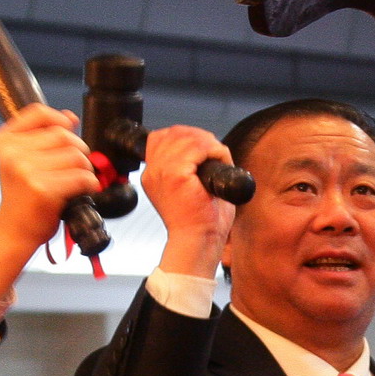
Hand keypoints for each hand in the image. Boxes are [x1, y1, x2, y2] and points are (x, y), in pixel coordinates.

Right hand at [0, 103, 98, 297]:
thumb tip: (69, 117)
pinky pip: (82, 177)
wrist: (14, 231)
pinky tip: (81, 191)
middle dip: (79, 151)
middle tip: (75, 168)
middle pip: (64, 135)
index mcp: (4, 140)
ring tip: (75, 182)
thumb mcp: (23, 160)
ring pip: (77, 156)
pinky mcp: (42, 189)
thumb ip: (43, 137)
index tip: (68, 130)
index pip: (38, 113)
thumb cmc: (23, 196)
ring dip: (85, 170)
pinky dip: (90, 185)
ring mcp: (25, 170)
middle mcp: (11, 152)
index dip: (60, 119)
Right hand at [142, 125, 236, 276]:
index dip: (186, 136)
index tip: (205, 147)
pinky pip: (197, 148)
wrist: (199, 243)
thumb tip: (210, 149)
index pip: (160, 138)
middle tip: (216, 151)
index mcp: (154, 175)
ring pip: (186, 138)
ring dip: (209, 143)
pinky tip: (220, 161)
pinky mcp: (176, 176)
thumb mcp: (191, 189)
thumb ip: (193, 167)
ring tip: (220, 158)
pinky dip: (214, 151)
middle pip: (173, 133)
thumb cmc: (201, 223)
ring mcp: (162, 172)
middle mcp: (153, 172)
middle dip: (199, 136)